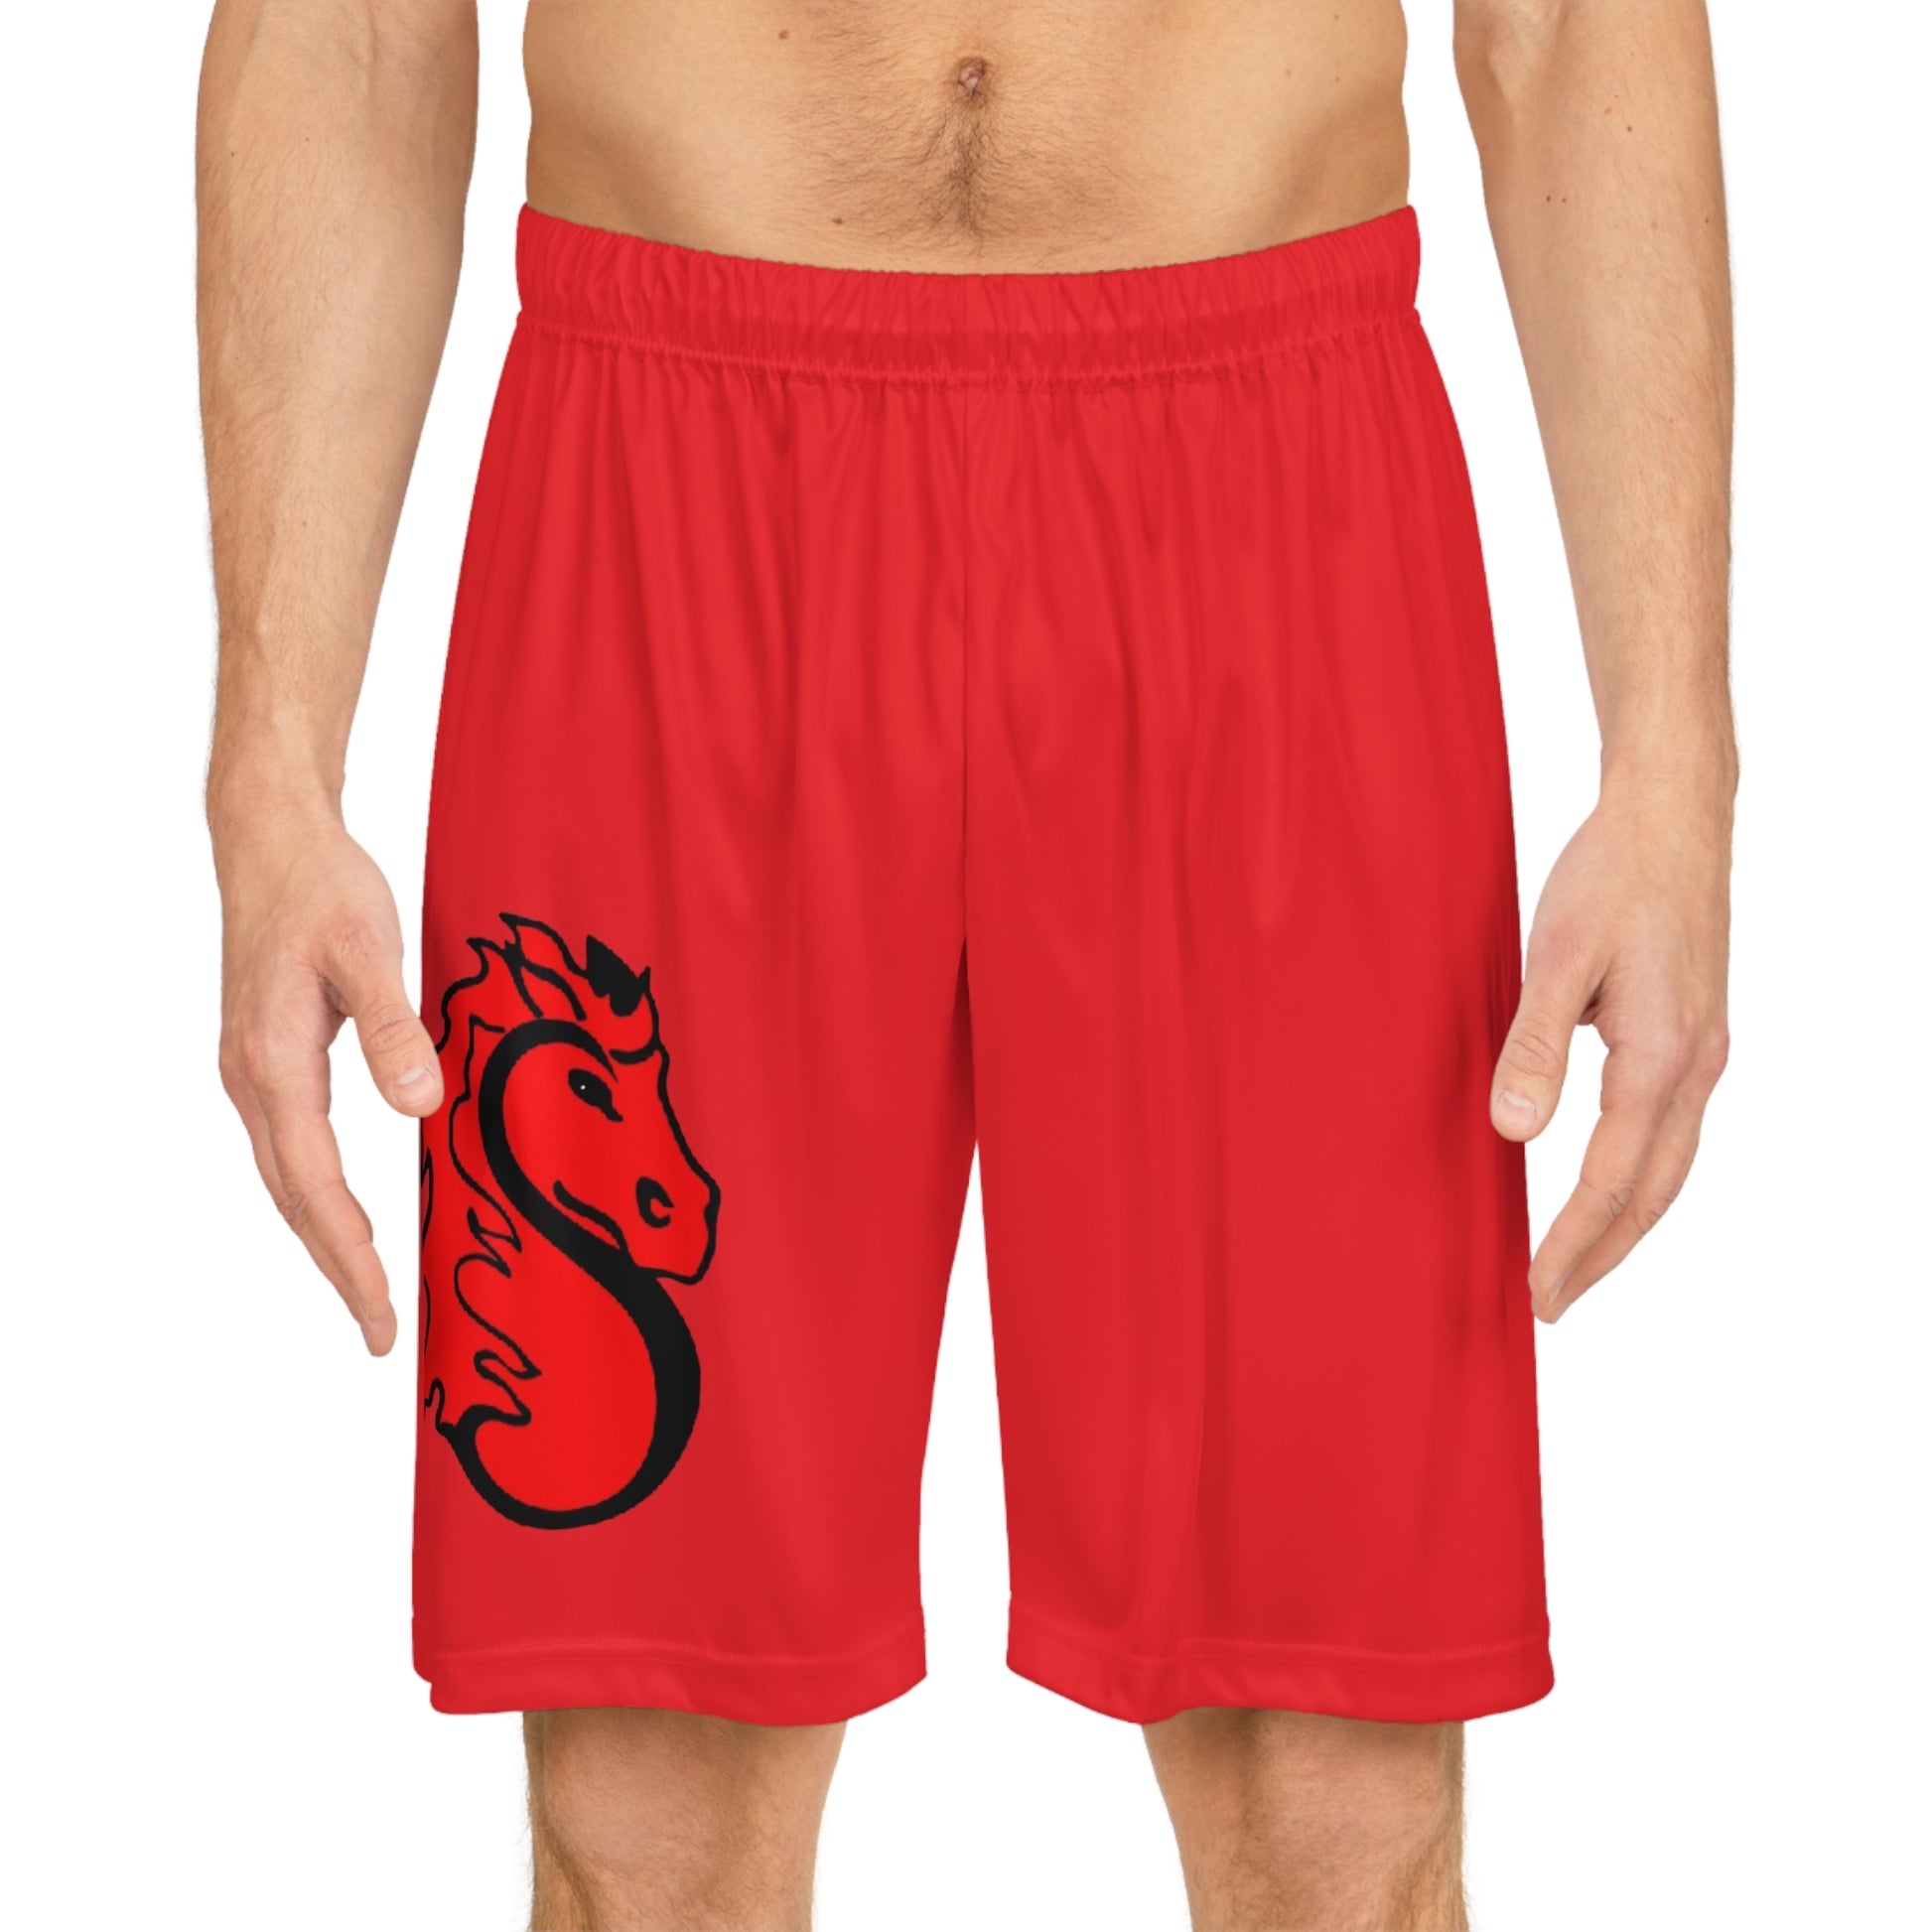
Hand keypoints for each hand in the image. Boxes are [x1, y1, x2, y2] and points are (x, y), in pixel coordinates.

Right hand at [213, 800, 442, 1353]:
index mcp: (274, 1065)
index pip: (317, 1188)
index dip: (351, 1257)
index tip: (381, 1313)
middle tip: (378, 1331)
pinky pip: (291, 1148)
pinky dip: (318, 1193)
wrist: (271, 837)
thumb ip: (394, 1028)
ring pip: (289, 1179)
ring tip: (367, 1288)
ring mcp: (253, 1070)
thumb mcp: (370, 948)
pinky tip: (348, 1212)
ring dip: (325, 1238)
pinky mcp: (266, 1057)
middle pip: (295, 1200)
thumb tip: (421, 1108)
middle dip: (337, 1269)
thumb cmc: (322, 886)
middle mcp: (252, 1079)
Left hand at [1490, 769, 1731, 1321]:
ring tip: (1578, 1262)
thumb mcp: (1559, 954)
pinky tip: (1610, 1182)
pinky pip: (1672, 1129)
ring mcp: (1704, 1049)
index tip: (1538, 1292)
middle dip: (1604, 1253)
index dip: (1572, 1242)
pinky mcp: (1696, 1031)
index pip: (1612, 1180)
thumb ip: (1536, 1044)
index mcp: (1663, 1055)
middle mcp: (1697, 1064)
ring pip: (1671, 1165)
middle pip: (1655, 1192)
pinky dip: (1641, 1174)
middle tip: (1553, 1303)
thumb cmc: (1614, 872)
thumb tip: (1513, 1131)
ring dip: (1626, 1221)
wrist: (1674, 811)